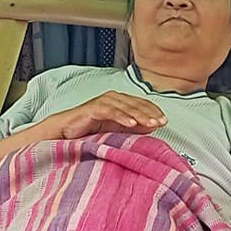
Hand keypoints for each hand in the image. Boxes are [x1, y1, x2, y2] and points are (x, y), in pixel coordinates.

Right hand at [48, 92, 165, 139]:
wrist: (65, 132)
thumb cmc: (89, 131)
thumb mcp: (116, 129)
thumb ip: (134, 126)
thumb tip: (153, 126)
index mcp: (120, 102)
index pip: (142, 104)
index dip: (154, 111)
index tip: (165, 121)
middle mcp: (113, 98)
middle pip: (136, 104)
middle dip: (150, 113)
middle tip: (162, 122)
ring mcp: (103, 102)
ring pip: (125, 107)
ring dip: (140, 115)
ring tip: (151, 124)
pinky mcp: (92, 108)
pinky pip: (110, 111)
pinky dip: (122, 117)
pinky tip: (131, 123)